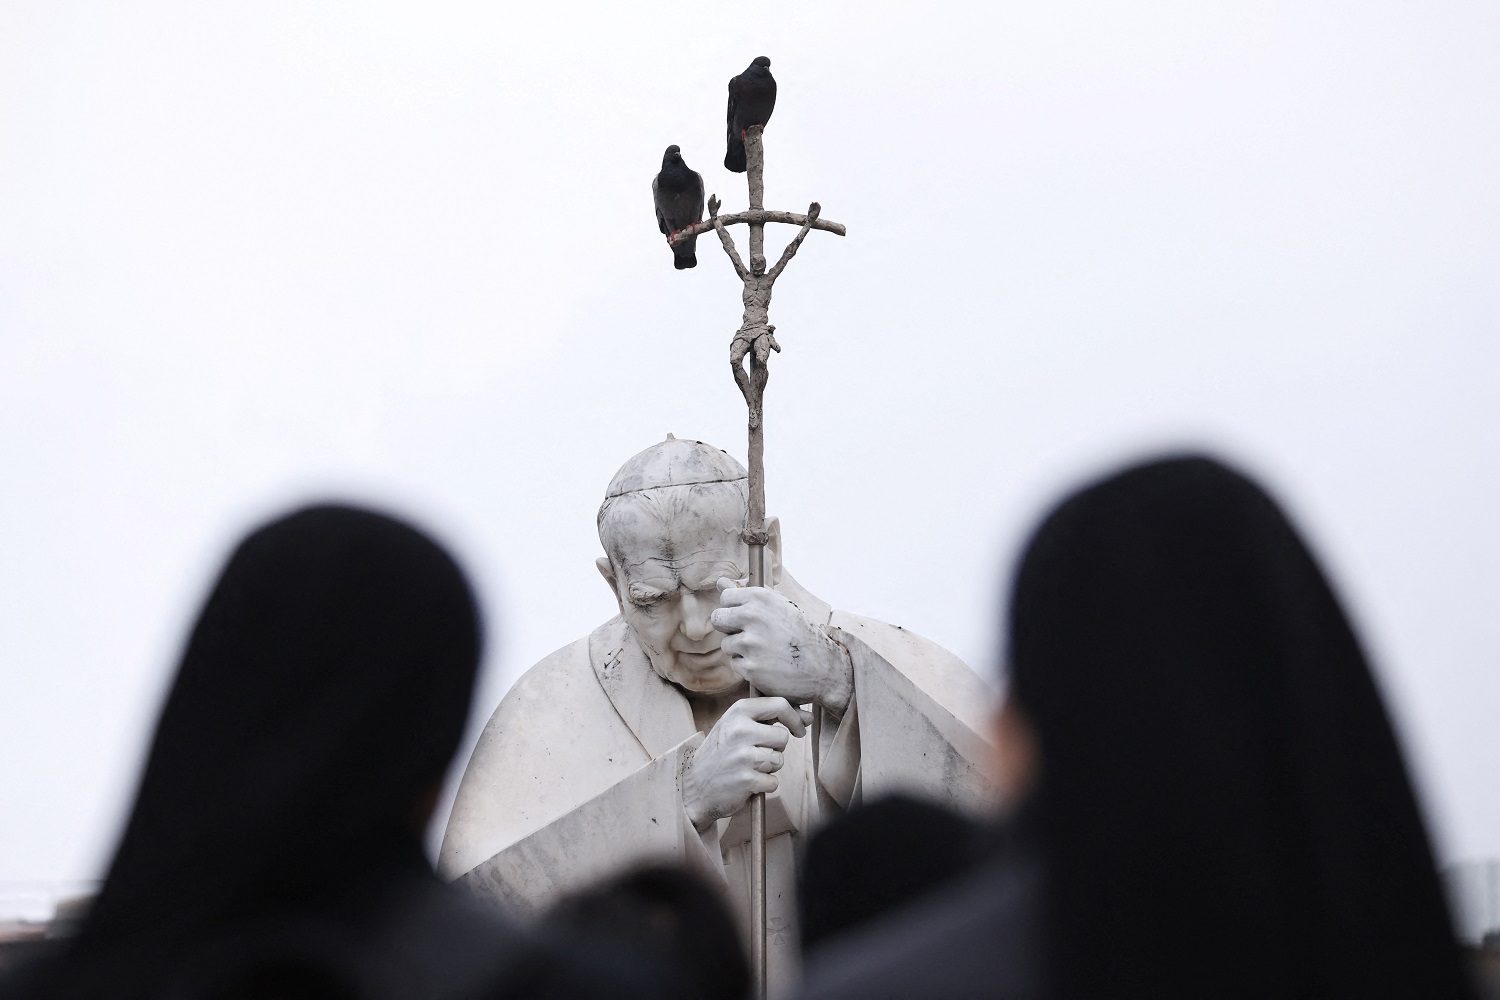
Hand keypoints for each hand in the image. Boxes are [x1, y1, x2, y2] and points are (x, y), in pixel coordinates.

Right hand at [681, 696, 808, 830]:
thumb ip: (767, 717)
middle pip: (783, 738)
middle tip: (756, 754)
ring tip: (748, 768)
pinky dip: (763, 785)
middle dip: (775, 749)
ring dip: (768, 768)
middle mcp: (740, 730)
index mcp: (738, 711)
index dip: (795, 718)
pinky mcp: (746, 779)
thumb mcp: (735, 725)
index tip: (799, 728)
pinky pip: (773, 782)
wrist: (694, 785)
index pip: (780, 705)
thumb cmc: (721, 753)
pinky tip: (746, 782)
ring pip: (779, 760)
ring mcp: (743, 755)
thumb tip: (808, 717)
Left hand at [711, 579, 854, 711]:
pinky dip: (747, 666)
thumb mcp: (779, 605)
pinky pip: (735, 663)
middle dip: (729, 626)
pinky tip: (765, 664)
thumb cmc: (799, 632)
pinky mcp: (749, 667)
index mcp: (760, 597)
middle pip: (718, 618)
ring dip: (740, 648)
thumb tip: (720, 582)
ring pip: (726, 644)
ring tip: (763, 650)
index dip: (734, 607)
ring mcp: (750, 643)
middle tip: (748, 633)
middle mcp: (753, 617)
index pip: (726, 597)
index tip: (744, 614)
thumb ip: (747, 593)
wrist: (821, 665)